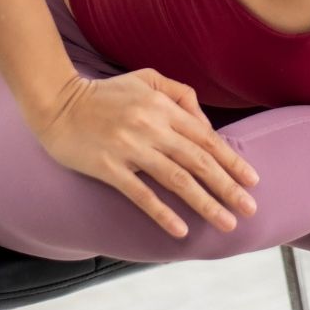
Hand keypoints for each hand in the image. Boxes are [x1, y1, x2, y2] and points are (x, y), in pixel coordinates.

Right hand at [31, 69, 260, 238]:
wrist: (56, 102)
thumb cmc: (104, 93)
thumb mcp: (146, 79)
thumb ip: (180, 95)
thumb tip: (206, 124)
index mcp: (163, 108)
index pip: (206, 139)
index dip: (232, 161)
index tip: (253, 181)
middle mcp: (151, 127)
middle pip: (198, 162)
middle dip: (228, 187)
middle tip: (250, 209)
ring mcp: (129, 148)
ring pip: (177, 180)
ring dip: (206, 204)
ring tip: (227, 224)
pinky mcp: (108, 167)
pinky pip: (141, 194)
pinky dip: (163, 213)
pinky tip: (181, 230)